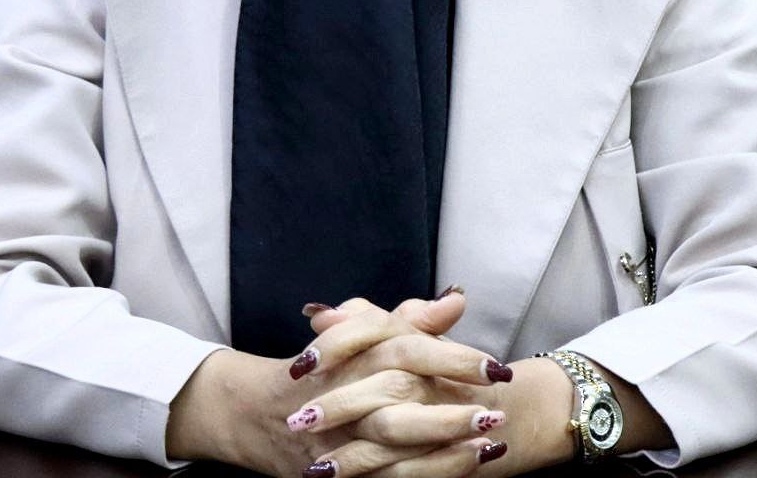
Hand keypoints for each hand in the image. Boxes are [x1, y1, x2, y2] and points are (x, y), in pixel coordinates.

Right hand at [167, 292, 511, 477]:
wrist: (259, 413)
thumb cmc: (323, 367)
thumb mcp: (364, 333)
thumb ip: (412, 318)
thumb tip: (458, 298)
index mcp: (357, 348)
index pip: (408, 347)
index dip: (452, 357)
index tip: (495, 367)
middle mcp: (348, 386)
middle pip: (401, 396)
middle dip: (451, 407)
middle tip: (498, 411)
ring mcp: (340, 431)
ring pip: (394, 440)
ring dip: (444, 446)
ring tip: (489, 445)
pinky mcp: (338, 467)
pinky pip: (383, 474)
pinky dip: (424, 472)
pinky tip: (460, 468)